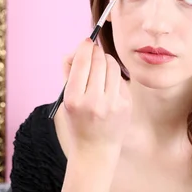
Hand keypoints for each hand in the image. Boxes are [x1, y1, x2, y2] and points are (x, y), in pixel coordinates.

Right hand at [62, 39, 131, 162]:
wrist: (95, 149)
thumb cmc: (77, 121)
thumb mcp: (66, 99)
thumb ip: (68, 73)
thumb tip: (76, 50)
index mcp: (73, 99)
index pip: (82, 62)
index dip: (84, 47)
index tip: (86, 42)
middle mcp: (93, 101)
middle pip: (99, 61)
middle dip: (96, 52)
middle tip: (94, 51)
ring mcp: (112, 104)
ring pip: (113, 66)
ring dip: (107, 60)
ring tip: (102, 65)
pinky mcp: (125, 105)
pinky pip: (121, 79)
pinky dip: (114, 76)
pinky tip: (108, 84)